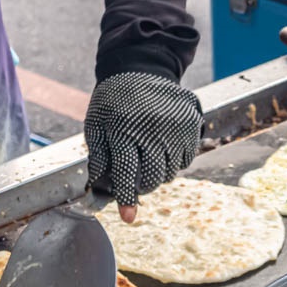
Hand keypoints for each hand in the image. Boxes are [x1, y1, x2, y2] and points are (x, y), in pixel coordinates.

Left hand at [84, 72, 201, 222]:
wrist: (141, 68)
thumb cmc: (113, 101)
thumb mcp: (96, 124)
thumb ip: (97, 157)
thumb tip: (97, 189)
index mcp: (122, 129)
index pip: (126, 171)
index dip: (126, 196)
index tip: (128, 218)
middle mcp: (151, 128)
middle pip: (153, 176)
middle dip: (144, 186)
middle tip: (137, 178)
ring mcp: (174, 126)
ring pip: (171, 170)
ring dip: (160, 173)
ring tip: (149, 156)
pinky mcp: (190, 124)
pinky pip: (187, 159)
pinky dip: (175, 161)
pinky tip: (164, 147)